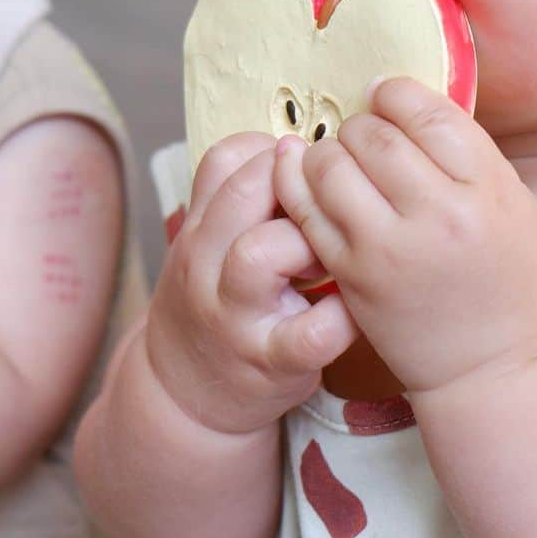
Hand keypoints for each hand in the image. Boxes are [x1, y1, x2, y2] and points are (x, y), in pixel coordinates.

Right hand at [146, 133, 358, 434]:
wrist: (185, 393)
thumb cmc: (220, 299)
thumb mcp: (214, 240)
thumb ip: (250, 192)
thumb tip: (312, 143)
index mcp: (202, 225)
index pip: (229, 156)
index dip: (278, 152)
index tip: (308, 176)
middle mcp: (208, 263)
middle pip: (245, 191)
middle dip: (298, 188)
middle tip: (329, 211)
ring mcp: (234, 314)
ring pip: (260, 254)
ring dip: (310, 247)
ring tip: (332, 261)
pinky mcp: (269, 362)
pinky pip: (310, 333)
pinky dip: (339, 318)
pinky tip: (352, 311)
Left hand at [273, 78, 536, 395]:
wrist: (495, 373)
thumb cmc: (518, 288)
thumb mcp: (523, 210)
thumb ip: (477, 160)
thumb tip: (419, 112)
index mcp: (488, 191)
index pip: (429, 114)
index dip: (398, 93)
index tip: (387, 94)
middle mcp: (438, 215)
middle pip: (375, 134)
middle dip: (363, 122)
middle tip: (367, 132)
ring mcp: (388, 248)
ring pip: (331, 165)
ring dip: (328, 150)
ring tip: (340, 158)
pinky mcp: (352, 276)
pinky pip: (306, 211)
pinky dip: (295, 181)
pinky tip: (301, 171)